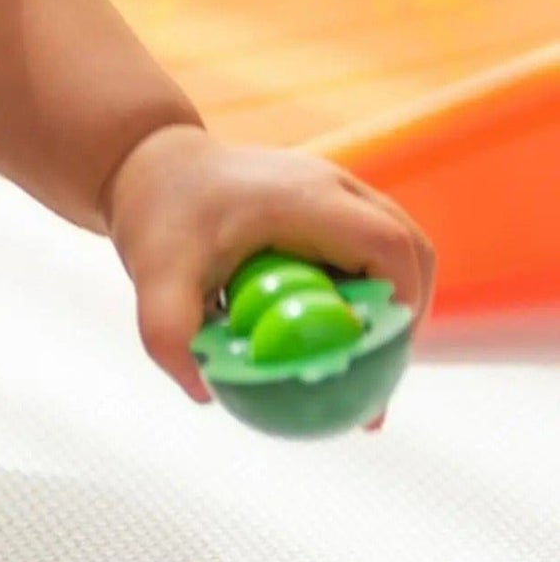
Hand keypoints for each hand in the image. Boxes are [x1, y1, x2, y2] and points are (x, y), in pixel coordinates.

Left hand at [102, 125, 435, 401]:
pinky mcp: (328, 207)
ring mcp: (336, 192)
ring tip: (362, 365)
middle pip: (409, 249)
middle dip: (404, 315)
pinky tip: (333, 339)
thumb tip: (207, 394)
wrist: (152, 167)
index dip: (400, 303)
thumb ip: (171, 335)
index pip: (388, 246)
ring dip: (389, 304)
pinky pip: (366, 251)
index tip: (379, 358)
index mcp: (306, 199)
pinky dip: (365, 292)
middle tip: (377, 377)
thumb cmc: (157, 218)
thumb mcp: (153, 280)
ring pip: (394, 249)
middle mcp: (334, 187)